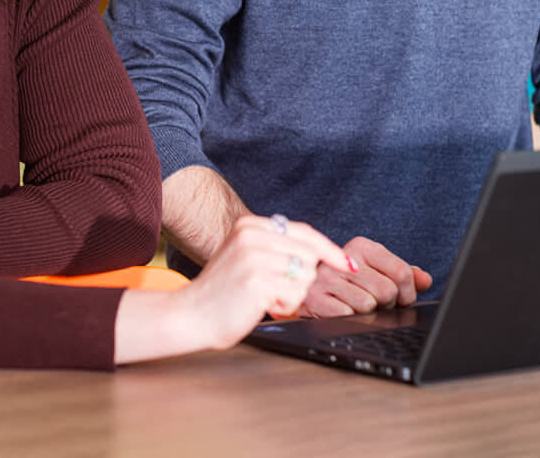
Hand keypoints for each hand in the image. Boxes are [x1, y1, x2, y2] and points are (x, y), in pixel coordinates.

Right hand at [114, 214, 351, 362]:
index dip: (329, 250)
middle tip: (276, 290)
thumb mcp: (246, 255)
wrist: (191, 314)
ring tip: (266, 296)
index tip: (348, 264)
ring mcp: (253, 256)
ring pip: (305, 276)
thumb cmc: (223, 291)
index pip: (304, 232)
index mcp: (250, 225)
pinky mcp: (257, 280)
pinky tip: (262, 305)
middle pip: (309, 255)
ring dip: (293, 294)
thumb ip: (275, 246)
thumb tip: (320, 252)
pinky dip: (285, 305)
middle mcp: (252, 235)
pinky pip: (295, 295)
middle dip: (301, 279)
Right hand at [295, 235, 432, 318]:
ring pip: (369, 305)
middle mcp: (345, 257)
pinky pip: (349, 316)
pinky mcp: (316, 298)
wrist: (304, 290)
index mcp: (362, 246)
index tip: (401, 298)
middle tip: (374, 302)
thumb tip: (426, 279)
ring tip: (355, 305)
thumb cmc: (347, 282)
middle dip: (386, 304)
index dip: (407, 292)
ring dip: (368, 313)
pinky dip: (350, 319)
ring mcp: (328, 277)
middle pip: (388, 291)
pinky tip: (342, 310)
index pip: (401, 271)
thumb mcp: (374, 271)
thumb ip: (402, 274)